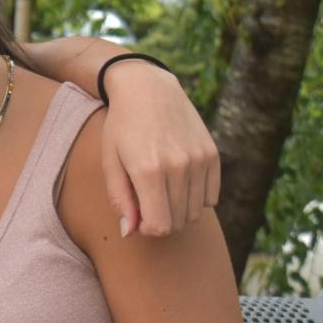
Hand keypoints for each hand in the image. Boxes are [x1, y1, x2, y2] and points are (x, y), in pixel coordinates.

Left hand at [98, 62, 218, 237]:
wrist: (148, 89)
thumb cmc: (121, 128)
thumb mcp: (110, 162)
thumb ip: (120, 200)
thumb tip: (130, 233)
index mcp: (148, 171)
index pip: (160, 226)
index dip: (147, 229)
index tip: (138, 216)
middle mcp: (179, 166)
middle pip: (178, 222)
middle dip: (161, 220)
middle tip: (146, 202)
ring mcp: (199, 160)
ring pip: (195, 212)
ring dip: (178, 210)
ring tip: (161, 190)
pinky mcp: (212, 154)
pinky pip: (211, 196)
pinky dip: (196, 198)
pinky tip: (179, 182)